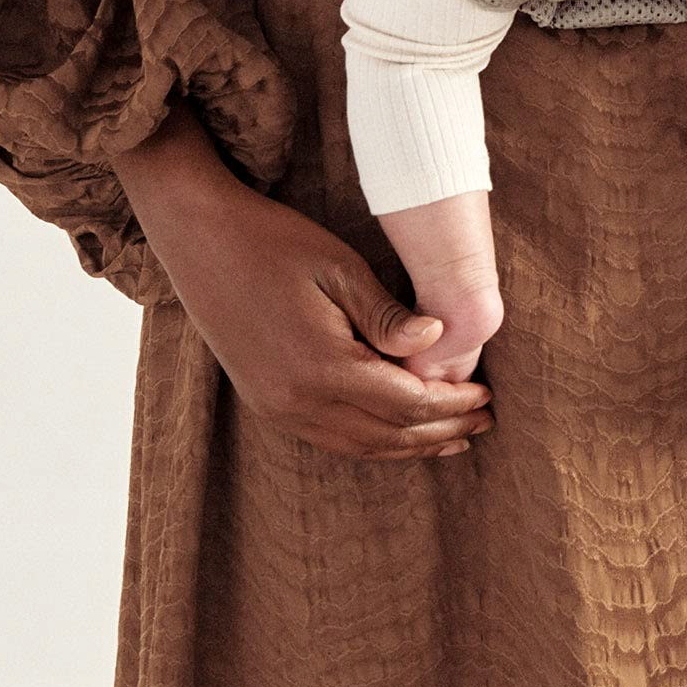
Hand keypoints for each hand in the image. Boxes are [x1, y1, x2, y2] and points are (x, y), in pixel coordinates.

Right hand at [112, 101, 493, 459]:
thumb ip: (388, 314)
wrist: (200, 241)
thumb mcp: (339, 267)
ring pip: (359, 446)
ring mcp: (278, 408)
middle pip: (387, 435)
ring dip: (409, 445)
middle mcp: (298, 402)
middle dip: (440, 432)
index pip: (406, 403)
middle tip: (484, 423)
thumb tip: (439, 340)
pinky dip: (373, 441)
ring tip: (451, 438)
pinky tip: (396, 431)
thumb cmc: (274, 243)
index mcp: (322, 367)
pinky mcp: (266, 403)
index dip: (452, 405)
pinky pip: (332, 438)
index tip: (487, 398)